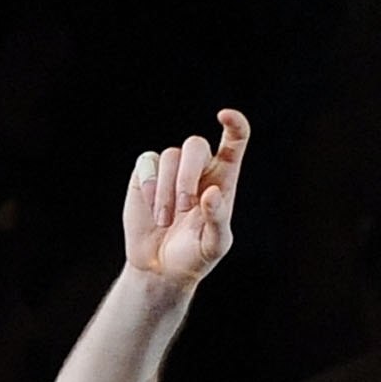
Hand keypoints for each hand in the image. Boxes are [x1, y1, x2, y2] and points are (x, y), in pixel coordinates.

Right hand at [124, 110, 248, 291]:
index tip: (226, 115)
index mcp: (223, 181)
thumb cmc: (195, 256)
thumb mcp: (214, 246)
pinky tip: (154, 210)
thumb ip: (218, 220)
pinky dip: (150, 186)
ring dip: (167, 190)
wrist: (161, 266)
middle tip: (187, 206)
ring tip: (167, 220)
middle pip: (195, 145)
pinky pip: (147, 163)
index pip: (234, 144)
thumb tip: (212, 193)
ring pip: (169, 155)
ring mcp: (170, 169)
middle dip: (188, 174)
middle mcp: (198, 170)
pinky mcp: (146, 173)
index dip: (234, 125)